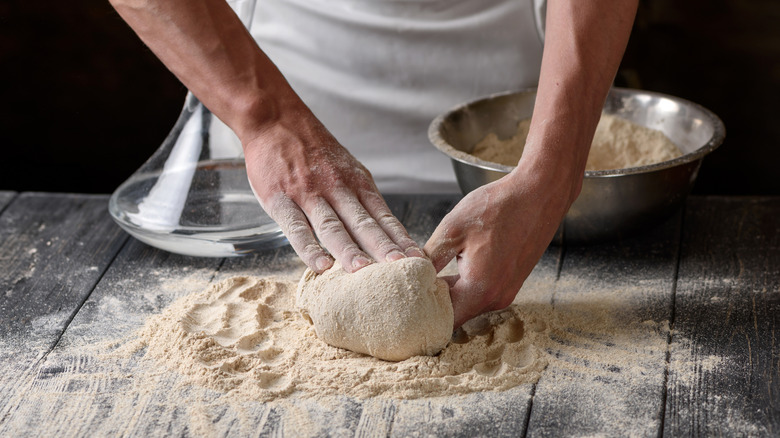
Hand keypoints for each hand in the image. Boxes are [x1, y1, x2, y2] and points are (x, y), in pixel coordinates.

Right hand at [244, 107, 422, 273]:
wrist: (275, 119)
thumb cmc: (312, 148)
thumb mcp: (346, 167)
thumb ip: (361, 198)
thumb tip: (384, 232)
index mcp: (357, 183)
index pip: (384, 216)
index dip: (401, 240)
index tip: (417, 260)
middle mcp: (338, 189)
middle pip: (364, 224)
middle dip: (384, 249)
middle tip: (401, 270)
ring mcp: (309, 194)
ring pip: (333, 227)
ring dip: (349, 251)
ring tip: (364, 272)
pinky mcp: (281, 200)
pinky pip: (297, 227)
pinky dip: (309, 247)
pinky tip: (321, 265)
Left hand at [424, 163, 575, 327]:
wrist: (540, 193)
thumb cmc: (499, 207)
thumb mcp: (453, 229)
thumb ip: (428, 259)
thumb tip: (408, 276)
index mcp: (480, 289)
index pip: (443, 321)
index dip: (421, 316)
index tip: (405, 305)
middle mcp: (496, 298)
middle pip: (455, 314)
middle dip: (431, 304)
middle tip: (408, 288)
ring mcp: (506, 291)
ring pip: (467, 302)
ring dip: (448, 292)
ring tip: (427, 274)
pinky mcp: (511, 281)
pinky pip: (480, 292)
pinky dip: (463, 284)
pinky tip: (450, 265)